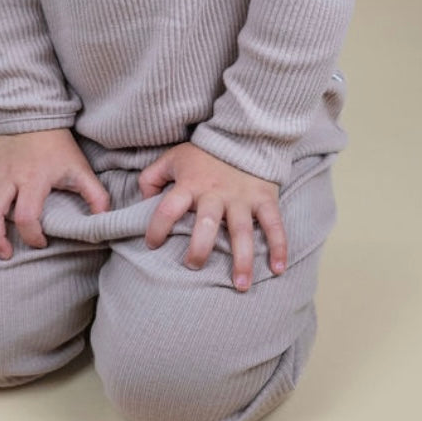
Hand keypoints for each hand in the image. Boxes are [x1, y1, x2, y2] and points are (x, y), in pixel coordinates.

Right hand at [0, 128, 110, 258]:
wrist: (37, 114)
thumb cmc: (58, 146)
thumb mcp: (80, 169)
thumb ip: (95, 195)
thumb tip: (105, 219)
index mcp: (34, 180)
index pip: (29, 216)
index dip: (33, 235)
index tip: (40, 244)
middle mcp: (8, 177)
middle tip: (3, 254)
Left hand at [139, 143, 285, 292]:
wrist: (242, 133)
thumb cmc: (202, 154)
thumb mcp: (172, 158)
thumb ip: (151, 178)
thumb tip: (142, 201)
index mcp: (190, 184)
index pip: (167, 209)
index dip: (157, 228)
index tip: (153, 245)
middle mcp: (215, 193)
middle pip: (206, 224)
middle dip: (199, 249)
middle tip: (193, 267)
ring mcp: (242, 197)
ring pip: (242, 231)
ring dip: (242, 260)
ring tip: (240, 286)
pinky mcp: (264, 198)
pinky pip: (273, 224)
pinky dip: (279, 246)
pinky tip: (278, 269)